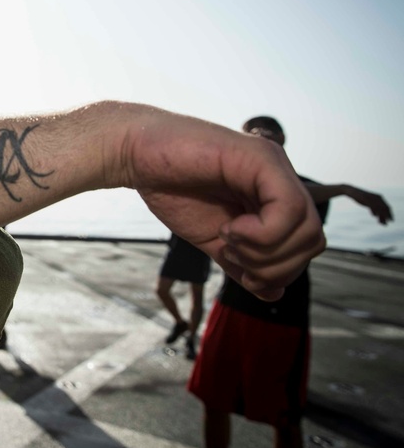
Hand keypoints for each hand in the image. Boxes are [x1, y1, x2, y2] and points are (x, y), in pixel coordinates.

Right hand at [117, 107, 325, 299]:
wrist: (134, 154)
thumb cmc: (168, 187)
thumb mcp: (212, 237)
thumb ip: (243, 262)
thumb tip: (274, 292)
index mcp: (271, 197)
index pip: (305, 245)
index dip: (278, 270)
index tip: (234, 261)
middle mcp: (280, 179)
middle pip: (313, 241)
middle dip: (274, 266)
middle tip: (231, 252)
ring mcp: (274, 166)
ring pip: (308, 230)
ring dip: (264, 251)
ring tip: (228, 237)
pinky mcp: (262, 159)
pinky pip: (290, 210)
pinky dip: (262, 234)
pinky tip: (230, 228)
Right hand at [344, 186, 393, 224]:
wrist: (352, 191)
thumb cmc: (361, 198)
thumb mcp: (368, 203)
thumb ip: (374, 208)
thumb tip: (377, 215)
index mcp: (380, 198)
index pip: (387, 207)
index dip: (389, 214)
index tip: (391, 221)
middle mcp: (378, 197)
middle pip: (385, 208)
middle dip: (386, 216)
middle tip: (386, 224)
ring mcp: (372, 198)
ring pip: (379, 208)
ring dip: (381, 216)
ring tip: (381, 223)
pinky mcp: (366, 198)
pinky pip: (371, 205)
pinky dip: (373, 211)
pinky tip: (374, 215)